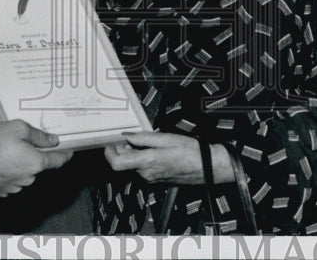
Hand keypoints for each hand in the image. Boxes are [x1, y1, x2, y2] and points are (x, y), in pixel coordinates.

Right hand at [0, 120, 72, 196]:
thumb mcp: (18, 128)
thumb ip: (39, 136)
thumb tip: (52, 141)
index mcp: (36, 163)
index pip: (58, 161)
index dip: (65, 155)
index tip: (69, 151)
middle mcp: (28, 178)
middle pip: (39, 165)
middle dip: (35, 154)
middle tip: (22, 142)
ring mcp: (14, 187)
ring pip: (25, 173)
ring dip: (21, 163)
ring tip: (7, 150)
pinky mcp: (1, 191)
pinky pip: (12, 179)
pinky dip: (9, 171)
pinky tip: (0, 161)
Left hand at [103, 131, 233, 184]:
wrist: (206, 167)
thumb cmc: (189, 151)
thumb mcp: (165, 138)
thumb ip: (143, 138)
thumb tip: (126, 136)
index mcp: (146, 162)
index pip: (117, 164)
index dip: (109, 153)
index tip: (110, 143)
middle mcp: (146, 174)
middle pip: (125, 163)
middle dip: (123, 150)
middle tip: (130, 136)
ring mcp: (151, 179)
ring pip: (134, 165)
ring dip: (135, 154)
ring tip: (149, 141)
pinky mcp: (157, 180)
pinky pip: (144, 169)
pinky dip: (144, 159)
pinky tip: (155, 150)